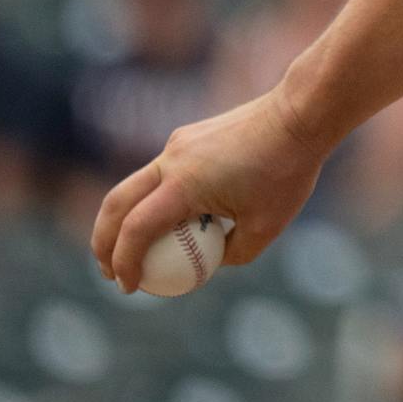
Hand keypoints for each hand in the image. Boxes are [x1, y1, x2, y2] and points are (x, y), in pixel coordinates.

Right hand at [91, 89, 327, 293]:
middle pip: (116, 204)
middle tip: (107, 271)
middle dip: (102, 241)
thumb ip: (233, 253)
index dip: (124, 263)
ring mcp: (177, 144)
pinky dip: (152, 197)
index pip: (136, 230)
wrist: (300, 114)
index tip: (127, 286)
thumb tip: (210, 265)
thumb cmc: (287, 172)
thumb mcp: (266, 227)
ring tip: (129, 247)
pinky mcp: (188, 135)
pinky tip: (174, 215)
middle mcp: (171, 161)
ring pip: (134, 185)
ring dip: (123, 217)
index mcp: (184, 185)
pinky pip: (160, 171)